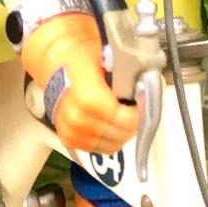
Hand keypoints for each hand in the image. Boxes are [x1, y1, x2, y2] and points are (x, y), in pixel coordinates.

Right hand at [23, 11, 139, 155]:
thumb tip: (152, 82)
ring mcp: (72, 132)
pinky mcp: (69, 139)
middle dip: (132, 122)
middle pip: (121, 134)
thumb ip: (131, 74)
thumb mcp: (108, 58)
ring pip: (112, 145)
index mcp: (90, 99)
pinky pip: (98, 148)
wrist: (55, 62)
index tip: (141, 102)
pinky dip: (107, 139)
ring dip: (121, 133)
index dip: (138, 112)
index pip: (127, 120)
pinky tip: (108, 124)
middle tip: (133, 108)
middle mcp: (78, 119)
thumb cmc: (81, 58)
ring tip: (122, 116)